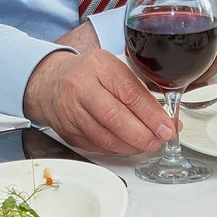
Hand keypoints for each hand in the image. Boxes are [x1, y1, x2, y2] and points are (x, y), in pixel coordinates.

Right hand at [21, 22, 175, 156]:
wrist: (49, 82)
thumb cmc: (87, 74)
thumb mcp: (113, 69)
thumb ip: (140, 93)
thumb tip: (167, 121)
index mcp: (99, 66)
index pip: (129, 92)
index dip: (151, 114)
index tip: (167, 128)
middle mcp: (81, 86)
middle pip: (114, 117)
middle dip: (141, 134)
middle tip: (157, 141)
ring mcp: (70, 110)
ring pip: (104, 136)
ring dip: (130, 146)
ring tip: (145, 145)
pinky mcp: (67, 131)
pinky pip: (95, 146)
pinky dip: (115, 150)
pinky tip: (126, 146)